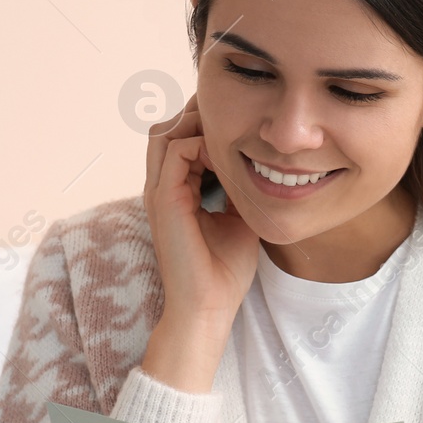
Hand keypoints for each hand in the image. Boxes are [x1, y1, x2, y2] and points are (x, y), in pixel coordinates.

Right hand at [143, 92, 258, 333]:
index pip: (179, 140)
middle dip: (198, 116)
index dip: (206, 127)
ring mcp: (159, 192)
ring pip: (165, 132)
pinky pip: (177, 151)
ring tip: (229, 135)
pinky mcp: (164, 200)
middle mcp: (162, 188)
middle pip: (167, 127)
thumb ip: (241, 190)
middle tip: (235, 121)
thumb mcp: (240, 219)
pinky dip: (202, 143)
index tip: (242, 129)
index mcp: (175, 192)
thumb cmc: (224, 270)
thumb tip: (263, 167)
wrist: (209, 306)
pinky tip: (228, 159)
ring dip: (197, 126)